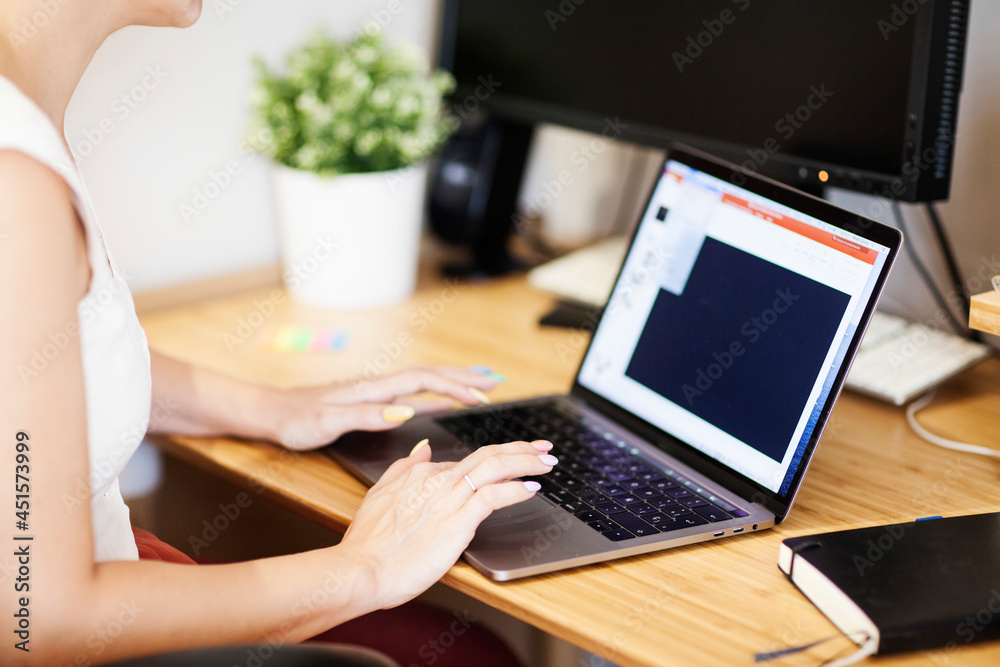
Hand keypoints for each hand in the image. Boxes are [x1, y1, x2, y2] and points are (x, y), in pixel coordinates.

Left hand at [265, 365, 502, 450]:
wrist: (273, 412)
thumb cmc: (297, 419)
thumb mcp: (328, 422)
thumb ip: (367, 416)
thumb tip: (405, 411)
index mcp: (374, 388)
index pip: (423, 381)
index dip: (453, 386)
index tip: (480, 396)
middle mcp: (380, 386)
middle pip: (431, 375)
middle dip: (465, 376)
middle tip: (497, 380)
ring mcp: (378, 393)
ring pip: (425, 383)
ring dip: (455, 382)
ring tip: (484, 384)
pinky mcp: (374, 402)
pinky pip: (414, 395)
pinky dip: (436, 396)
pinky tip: (447, 402)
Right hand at [340, 439, 556, 609]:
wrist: (361, 569)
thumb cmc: (368, 545)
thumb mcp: (379, 495)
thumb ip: (403, 469)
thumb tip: (422, 448)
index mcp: (420, 474)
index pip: (464, 462)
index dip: (491, 461)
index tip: (508, 462)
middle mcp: (437, 480)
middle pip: (488, 455)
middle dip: (520, 449)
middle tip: (543, 448)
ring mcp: (449, 498)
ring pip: (496, 468)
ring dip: (526, 462)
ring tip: (546, 462)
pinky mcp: (458, 520)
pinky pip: (494, 496)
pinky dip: (516, 489)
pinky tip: (532, 489)